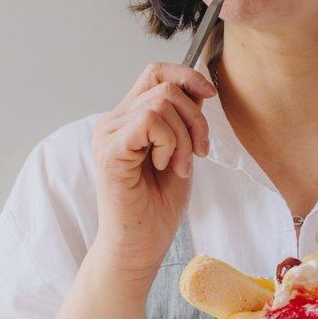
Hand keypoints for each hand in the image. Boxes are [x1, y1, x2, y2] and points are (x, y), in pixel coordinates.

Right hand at [89, 62, 215, 286]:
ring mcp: (108, 134)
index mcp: (127, 118)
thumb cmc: (157, 206)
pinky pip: (150, 122)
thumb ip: (184, 120)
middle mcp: (112, 121)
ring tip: (178, 166)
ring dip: (184, 137)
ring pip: (161, 102)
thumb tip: (200, 88)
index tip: (209, 96)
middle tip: (197, 154)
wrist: (140, 246)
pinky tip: (164, 166)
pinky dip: (169, 144)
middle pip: (165, 87)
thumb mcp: (181, 152)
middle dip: (195, 119)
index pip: (155, 72)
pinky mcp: (110, 150)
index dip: (186, 76)